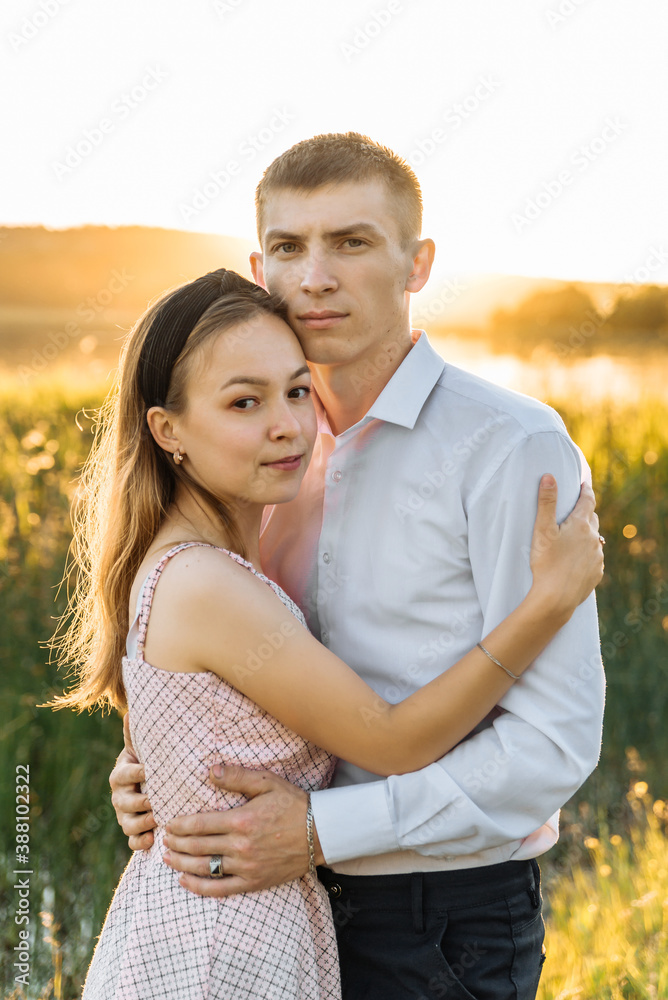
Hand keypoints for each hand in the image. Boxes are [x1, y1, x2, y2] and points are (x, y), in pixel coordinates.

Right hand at [109, 713, 156, 850]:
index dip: (137, 773)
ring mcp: (125, 816)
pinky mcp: (133, 832)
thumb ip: (134, 734)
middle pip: (125, 802)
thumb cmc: (147, 762)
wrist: (146, 783)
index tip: (149, 771)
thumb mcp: (141, 748)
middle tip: (155, 800)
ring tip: (156, 820)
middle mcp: (119, 796)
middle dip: (140, 802)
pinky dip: (140, 843)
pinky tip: (152, 840)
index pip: (126, 774)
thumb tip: (130, 711)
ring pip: (127, 824)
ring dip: (141, 824)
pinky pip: (132, 842)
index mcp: (121, 774)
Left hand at [162, 765, 323, 897]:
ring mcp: (247, 867)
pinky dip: (199, 887)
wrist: (321, 832)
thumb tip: (210, 770)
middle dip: (177, 843)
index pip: (200, 824)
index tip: (169, 823)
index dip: (180, 825)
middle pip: (198, 846)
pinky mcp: (254, 882)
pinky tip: (185, 882)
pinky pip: (220, 889)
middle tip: (164, 839)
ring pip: (205, 868)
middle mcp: (241, 846)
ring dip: (181, 864)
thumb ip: (237, 777)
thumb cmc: (294, 804)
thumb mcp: (267, 783)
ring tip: (168, 858)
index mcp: (241, 820)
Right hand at [529, 475, 603, 619]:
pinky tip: (577, 560)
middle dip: (585, 512)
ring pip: (594, 540)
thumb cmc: (546, 563)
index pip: (588, 500)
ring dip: (586, 535)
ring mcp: (597, 557)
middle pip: (592, 519)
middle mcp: (594, 539)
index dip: (586, 490)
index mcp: (581, 525)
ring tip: (575, 537)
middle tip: (576, 509)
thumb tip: (549, 476)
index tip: (584, 483)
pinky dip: (587, 554)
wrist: (556, 598)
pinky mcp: (596, 573)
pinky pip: (594, 558)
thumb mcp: (542, 530)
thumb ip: (546, 502)